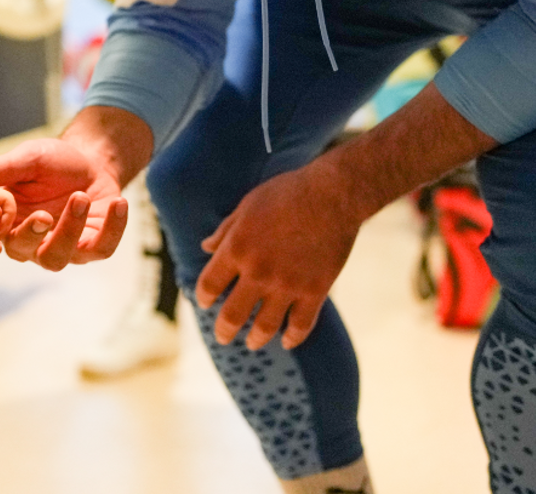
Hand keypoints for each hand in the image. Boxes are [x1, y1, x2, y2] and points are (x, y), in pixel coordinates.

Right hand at [0, 106, 147, 269]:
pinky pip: (101, 248)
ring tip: (81, 196)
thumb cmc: (53, 161)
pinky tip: (118, 203)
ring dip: (69, 231)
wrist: (90, 159)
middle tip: (44, 213)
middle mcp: (32, 240)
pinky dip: (112, 228)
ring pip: (58, 258)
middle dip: (32, 235)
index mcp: (8, 221)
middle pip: (24, 253)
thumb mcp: (29, 158)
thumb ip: (3, 168)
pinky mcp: (93, 245)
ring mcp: (63, 247)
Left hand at [195, 155, 364, 350]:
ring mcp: (287, 285)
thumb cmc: (287, 193)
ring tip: (252, 343)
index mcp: (236, 248)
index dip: (204, 298)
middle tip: (222, 337)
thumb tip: (206, 247)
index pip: (209, 285)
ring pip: (265, 326)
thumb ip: (226, 231)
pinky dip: (293, 337)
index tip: (205, 303)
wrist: (332, 194)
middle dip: (224, 330)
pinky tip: (287, 342)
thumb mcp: (247, 205)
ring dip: (256, 338)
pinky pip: (301, 325)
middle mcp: (257, 272)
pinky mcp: (315, 291)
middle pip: (232, 314)